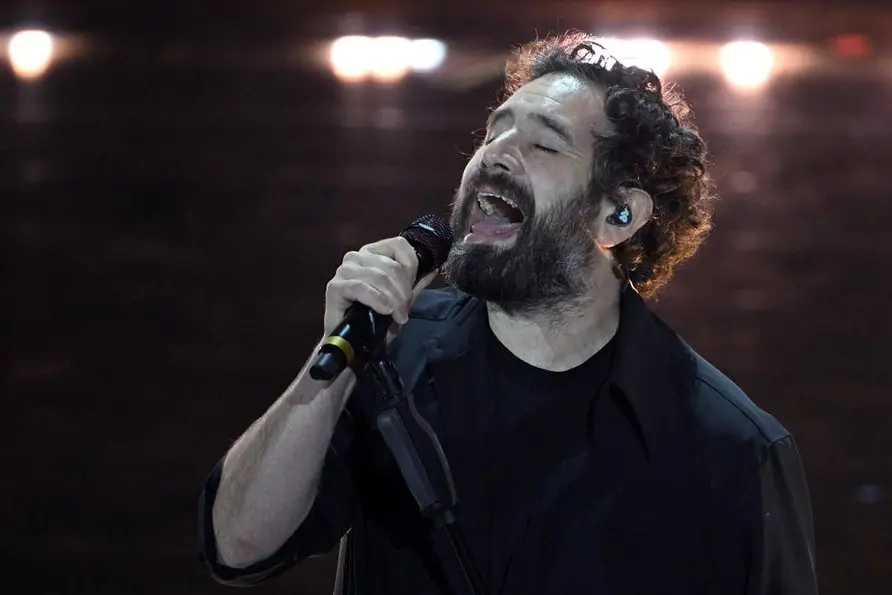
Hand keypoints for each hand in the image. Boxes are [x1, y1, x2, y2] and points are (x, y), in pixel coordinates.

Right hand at [323, 237, 437, 339]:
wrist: (353, 343)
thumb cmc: (374, 319)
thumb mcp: (400, 300)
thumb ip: (415, 283)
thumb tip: (434, 268)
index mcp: (372, 253)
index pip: (399, 244)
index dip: (411, 267)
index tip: (411, 290)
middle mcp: (356, 257)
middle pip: (391, 265)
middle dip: (403, 292)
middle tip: (404, 312)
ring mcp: (344, 270)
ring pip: (379, 276)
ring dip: (393, 299)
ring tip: (397, 316)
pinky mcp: (334, 286)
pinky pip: (361, 287)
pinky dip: (377, 300)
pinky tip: (384, 311)